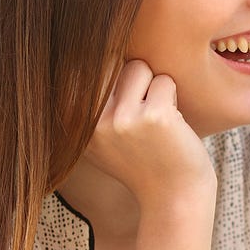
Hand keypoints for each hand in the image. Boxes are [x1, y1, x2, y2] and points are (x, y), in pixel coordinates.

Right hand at [81, 60, 216, 207]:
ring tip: (156, 119)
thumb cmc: (142, 161)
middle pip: (112, 63)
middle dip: (134, 81)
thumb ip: (89, 103)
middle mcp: (94, 123)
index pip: (82, 70)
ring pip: (139, 67)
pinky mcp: (154, 116)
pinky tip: (171, 126)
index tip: (122, 101)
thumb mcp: (102, 138)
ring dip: (154, 87)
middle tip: (143, 116)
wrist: (173, 196)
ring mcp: (123, 119)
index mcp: (76, 125)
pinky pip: (164, 81)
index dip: (106, 69)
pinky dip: (173, 98)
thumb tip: (81, 53)